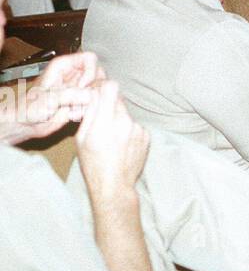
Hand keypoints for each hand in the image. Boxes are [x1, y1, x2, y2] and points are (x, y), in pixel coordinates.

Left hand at [0, 51, 101, 144]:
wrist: (25, 123)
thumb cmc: (28, 107)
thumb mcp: (48, 99)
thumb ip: (70, 95)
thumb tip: (91, 94)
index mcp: (64, 65)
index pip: (90, 58)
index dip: (90, 72)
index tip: (82, 85)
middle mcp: (73, 74)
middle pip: (99, 72)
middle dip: (93, 87)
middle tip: (80, 99)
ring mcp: (78, 87)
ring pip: (99, 87)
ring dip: (91, 99)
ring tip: (74, 109)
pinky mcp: (81, 100)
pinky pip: (94, 101)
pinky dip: (88, 109)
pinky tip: (73, 114)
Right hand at [75, 80, 149, 199]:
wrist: (114, 185)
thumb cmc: (93, 164)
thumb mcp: (81, 138)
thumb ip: (89, 114)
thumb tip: (94, 94)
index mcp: (104, 122)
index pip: (110, 88)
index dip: (103, 86)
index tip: (98, 90)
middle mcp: (124, 122)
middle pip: (118, 99)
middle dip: (108, 105)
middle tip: (101, 120)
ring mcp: (138, 128)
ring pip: (126, 113)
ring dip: (118, 119)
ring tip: (112, 139)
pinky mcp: (146, 135)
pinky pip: (134, 125)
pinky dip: (128, 130)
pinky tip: (122, 145)